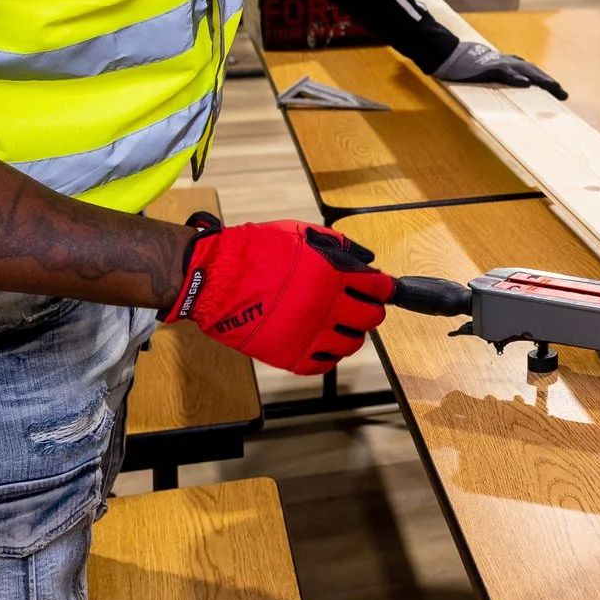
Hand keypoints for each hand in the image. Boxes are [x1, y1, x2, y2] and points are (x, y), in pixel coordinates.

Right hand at [167, 218, 394, 372]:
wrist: (215, 279)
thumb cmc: (256, 251)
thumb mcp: (302, 235)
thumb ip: (339, 246)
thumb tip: (366, 260)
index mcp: (333, 275)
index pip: (378, 288)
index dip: (383, 289)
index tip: (382, 290)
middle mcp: (327, 307)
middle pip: (371, 318)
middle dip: (369, 310)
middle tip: (359, 306)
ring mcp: (310, 334)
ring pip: (351, 344)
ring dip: (350, 334)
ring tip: (338, 325)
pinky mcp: (290, 356)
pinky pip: (324, 364)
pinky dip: (328, 355)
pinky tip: (321, 342)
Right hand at [434, 39, 566, 98]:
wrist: (448, 53)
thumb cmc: (466, 64)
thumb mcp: (487, 72)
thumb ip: (500, 77)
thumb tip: (512, 87)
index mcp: (508, 65)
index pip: (532, 73)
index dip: (546, 82)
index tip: (559, 94)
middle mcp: (508, 62)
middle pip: (534, 72)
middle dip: (549, 83)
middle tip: (564, 95)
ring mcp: (499, 63)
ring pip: (525, 71)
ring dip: (540, 80)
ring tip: (554, 88)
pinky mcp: (489, 66)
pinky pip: (505, 72)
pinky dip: (516, 77)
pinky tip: (526, 84)